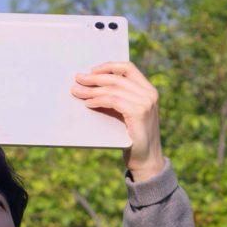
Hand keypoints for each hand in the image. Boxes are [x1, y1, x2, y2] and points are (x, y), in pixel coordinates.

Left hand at [71, 62, 164, 181]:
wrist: (146, 160)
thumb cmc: (132, 138)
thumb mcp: (127, 114)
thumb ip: (119, 99)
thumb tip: (92, 88)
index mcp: (148, 90)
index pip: (128, 68)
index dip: (108, 66)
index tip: (92, 70)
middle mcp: (149, 94)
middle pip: (117, 78)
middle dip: (94, 78)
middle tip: (77, 79)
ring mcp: (145, 103)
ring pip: (113, 89)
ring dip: (91, 90)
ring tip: (77, 92)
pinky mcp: (138, 113)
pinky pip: (113, 101)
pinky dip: (98, 100)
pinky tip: (87, 104)